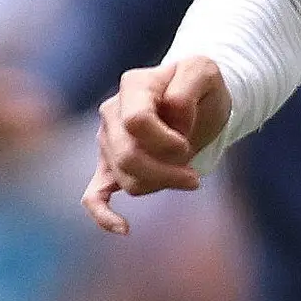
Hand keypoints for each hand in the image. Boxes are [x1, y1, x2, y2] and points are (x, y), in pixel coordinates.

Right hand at [82, 56, 229, 232]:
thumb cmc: (201, 89)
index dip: (166, 141)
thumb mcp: (206, 73)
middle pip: (128, 157)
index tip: (188, 144)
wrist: (197, 103)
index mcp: (134, 86)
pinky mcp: (108, 167)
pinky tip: (123, 228)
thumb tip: (170, 113)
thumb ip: (189, 85)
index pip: (137, 122)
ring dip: (160, 184)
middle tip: (194, 177)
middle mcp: (113, 112)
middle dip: (167, 172)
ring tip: (183, 174)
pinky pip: (93, 197)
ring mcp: (107, 141)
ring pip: (127, 180)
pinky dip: (104, 215)